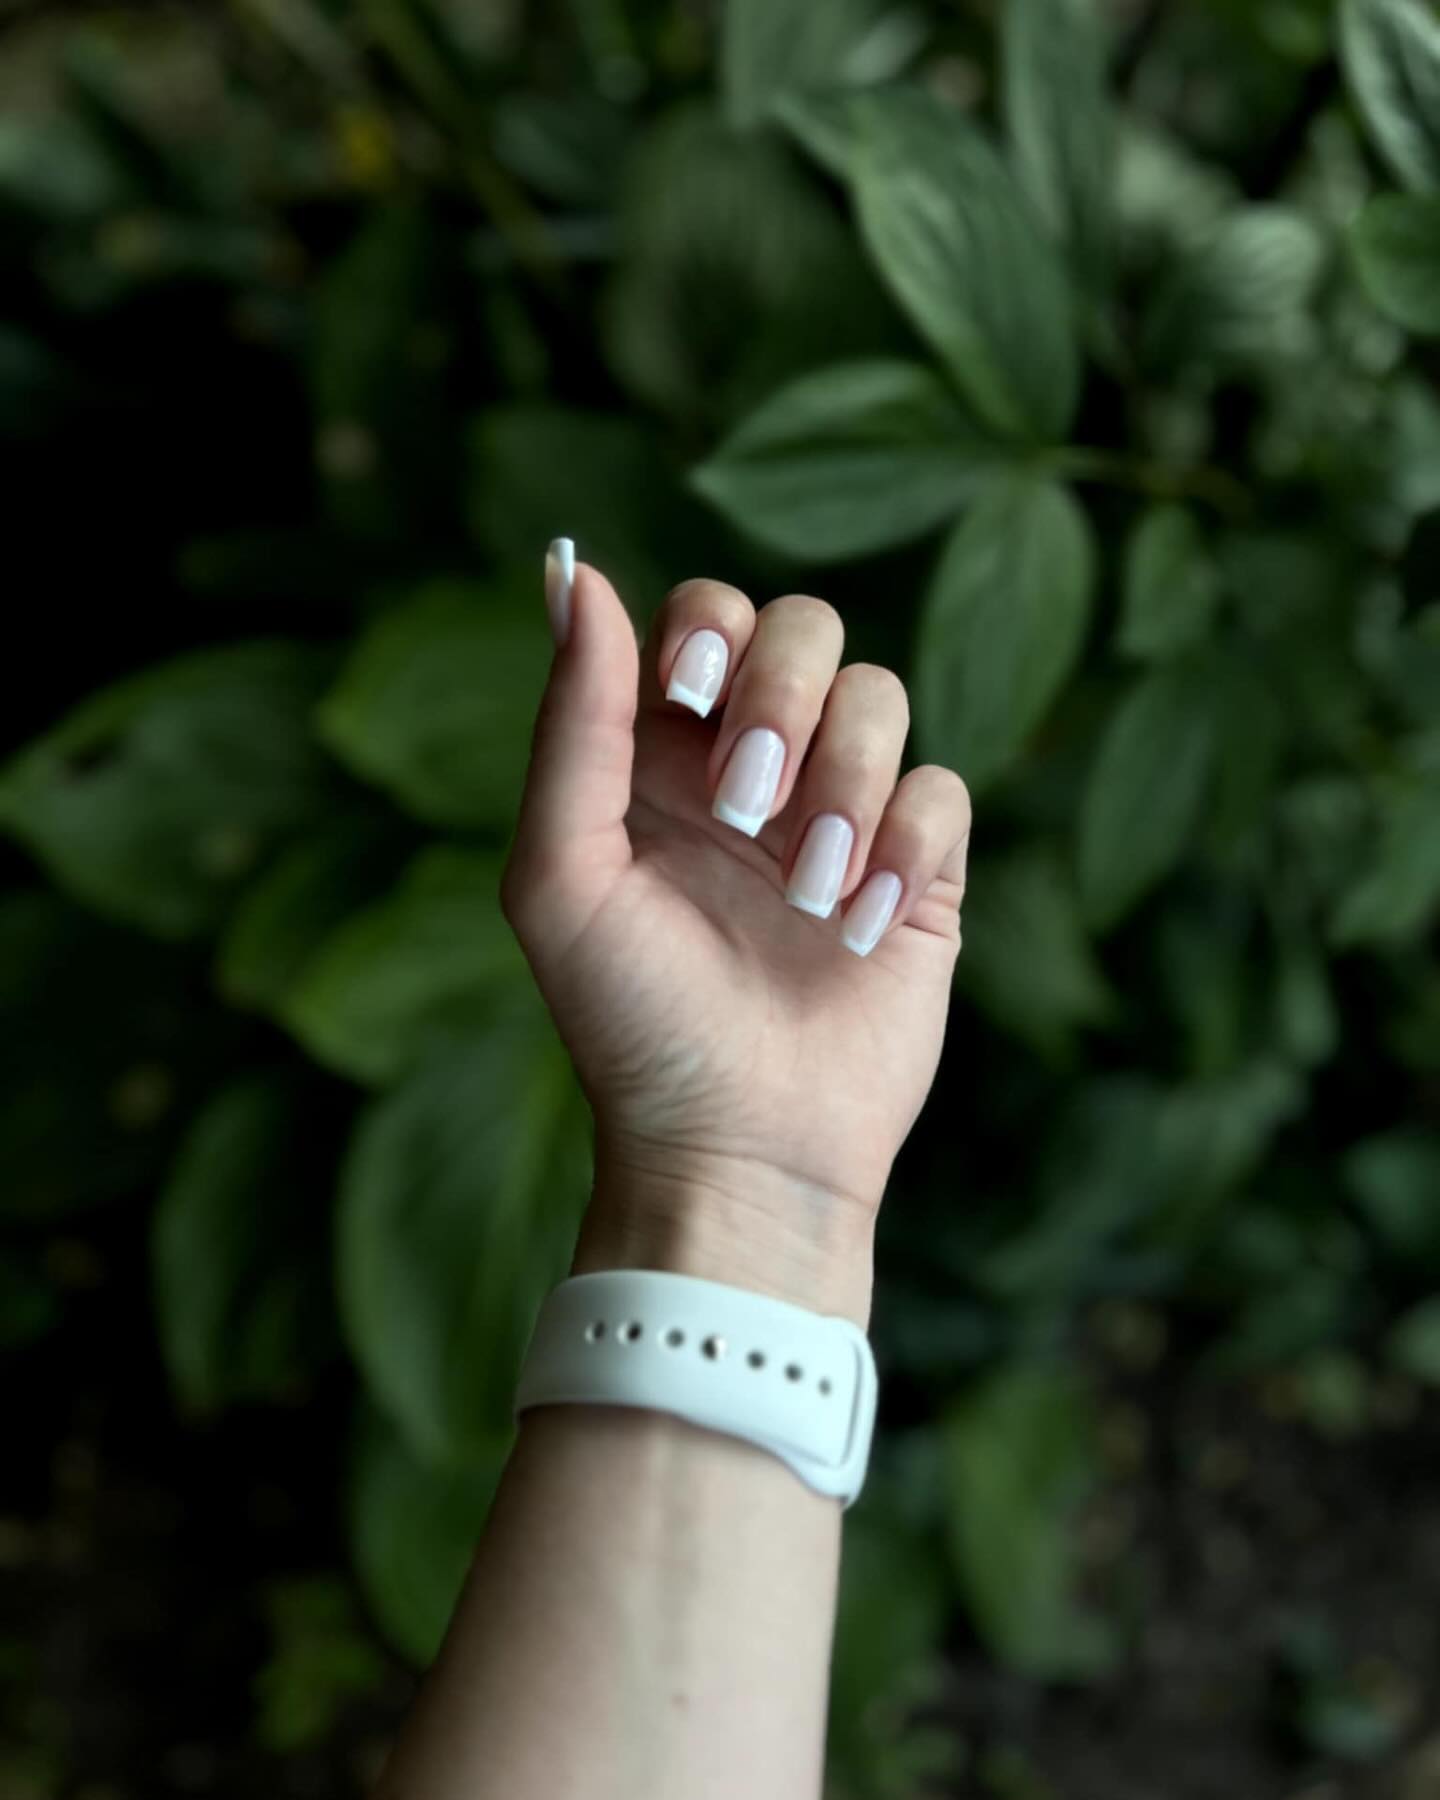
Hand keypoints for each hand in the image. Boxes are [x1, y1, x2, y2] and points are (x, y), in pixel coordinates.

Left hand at [502, 546, 971, 1323]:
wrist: (738, 1145)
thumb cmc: (633, 1021)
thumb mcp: (565, 874)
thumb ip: (575, 725)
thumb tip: (573, 569)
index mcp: (664, 756)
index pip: (709, 613)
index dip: (711, 626)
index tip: (688, 693)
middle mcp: (758, 769)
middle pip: (808, 628)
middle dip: (783, 698)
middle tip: (745, 806)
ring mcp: (843, 815)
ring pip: (882, 698)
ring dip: (845, 785)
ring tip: (807, 897)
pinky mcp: (919, 871)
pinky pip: (943, 792)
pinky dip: (906, 846)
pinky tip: (862, 928)